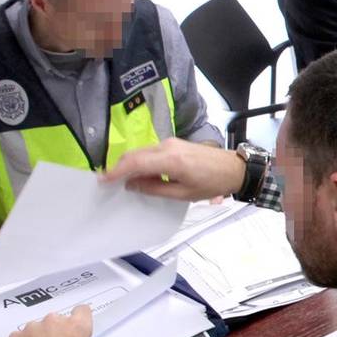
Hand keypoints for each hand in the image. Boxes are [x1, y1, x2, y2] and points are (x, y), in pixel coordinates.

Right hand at [102, 137, 245, 200]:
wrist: (234, 168)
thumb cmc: (213, 184)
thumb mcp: (183, 193)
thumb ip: (155, 189)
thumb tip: (132, 185)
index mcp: (170, 160)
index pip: (135, 163)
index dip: (116, 171)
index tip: (102, 180)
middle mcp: (167, 146)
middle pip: (135, 155)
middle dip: (119, 168)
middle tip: (108, 182)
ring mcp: (171, 142)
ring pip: (142, 152)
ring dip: (131, 165)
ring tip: (123, 181)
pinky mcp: (174, 143)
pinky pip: (151, 151)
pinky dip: (142, 162)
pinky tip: (141, 174)